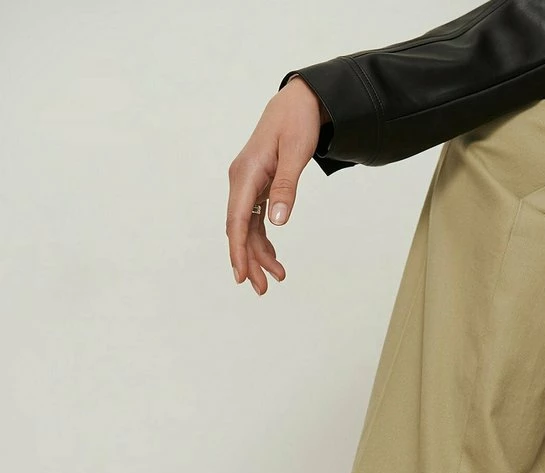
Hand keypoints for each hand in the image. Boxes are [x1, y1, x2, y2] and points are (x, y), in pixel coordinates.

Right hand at [226, 76, 329, 294]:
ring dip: (258, 255)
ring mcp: (248, 185)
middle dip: (249, 261)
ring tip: (275, 279)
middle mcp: (241, 181)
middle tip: (262, 289)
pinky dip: (263, 240)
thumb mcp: (296, 152)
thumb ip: (287, 187)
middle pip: (239, 230)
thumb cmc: (297, 122)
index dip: (239, 250)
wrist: (298, 102)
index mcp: (246, 173)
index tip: (241, 274)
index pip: (237, 220)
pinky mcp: (257, 187)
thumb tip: (278, 221)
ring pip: (248, 229)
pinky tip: (273, 258)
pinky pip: (255, 220)